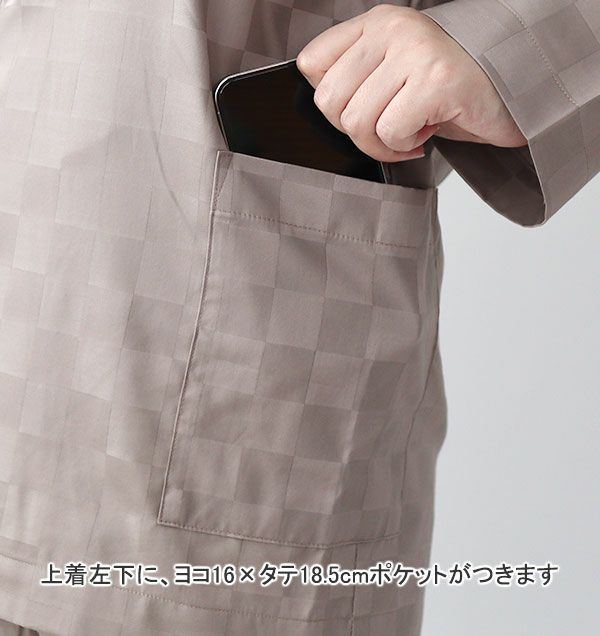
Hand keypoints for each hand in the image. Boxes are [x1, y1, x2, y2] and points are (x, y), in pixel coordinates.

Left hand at [296, 4, 527, 161]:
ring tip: (412, 131)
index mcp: (376, 23)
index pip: (311, 64)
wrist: (512, 94)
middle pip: (328, 101)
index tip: (364, 110)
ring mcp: (415, 51)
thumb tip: (322, 104)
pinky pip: (390, 132)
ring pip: (356, 122)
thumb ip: (355, 80)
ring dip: (383, 144)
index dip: (331, 102)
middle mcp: (393, 29)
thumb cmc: (448, 92)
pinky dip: (406, 146)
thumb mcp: (393, 76)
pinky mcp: (436, 80)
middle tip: (390, 130)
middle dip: (357, 132)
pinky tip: (427, 133)